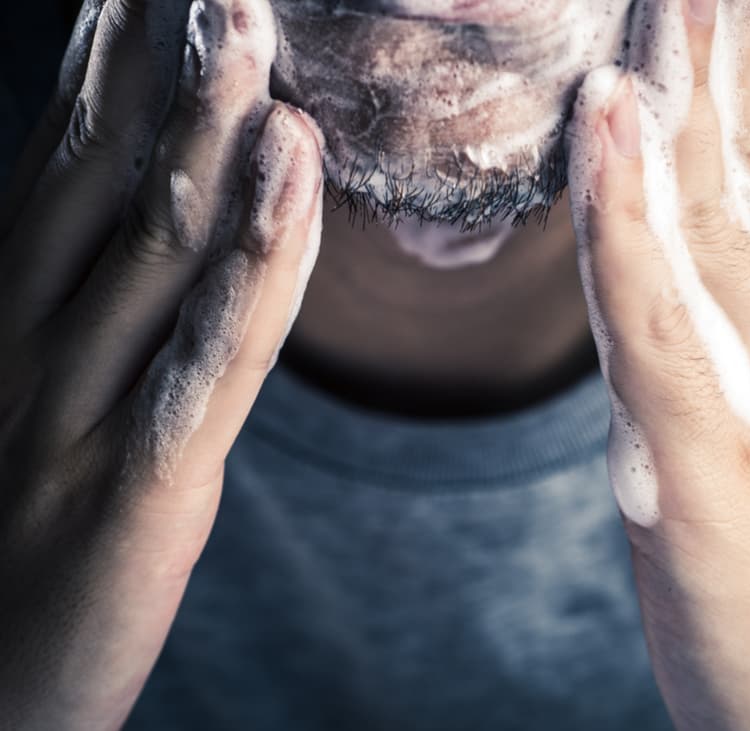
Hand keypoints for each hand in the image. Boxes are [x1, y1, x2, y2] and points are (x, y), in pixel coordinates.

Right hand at [0, 0, 322, 725]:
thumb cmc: (2, 543)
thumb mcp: (21, 398)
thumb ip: (62, 299)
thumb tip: (109, 207)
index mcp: (3, 310)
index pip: (68, 152)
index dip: (111, 51)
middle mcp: (26, 336)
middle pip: (105, 167)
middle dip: (159, 50)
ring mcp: (73, 407)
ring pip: (156, 239)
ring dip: (205, 118)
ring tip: (247, 14)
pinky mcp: (137, 484)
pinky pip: (211, 352)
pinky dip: (258, 255)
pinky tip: (292, 166)